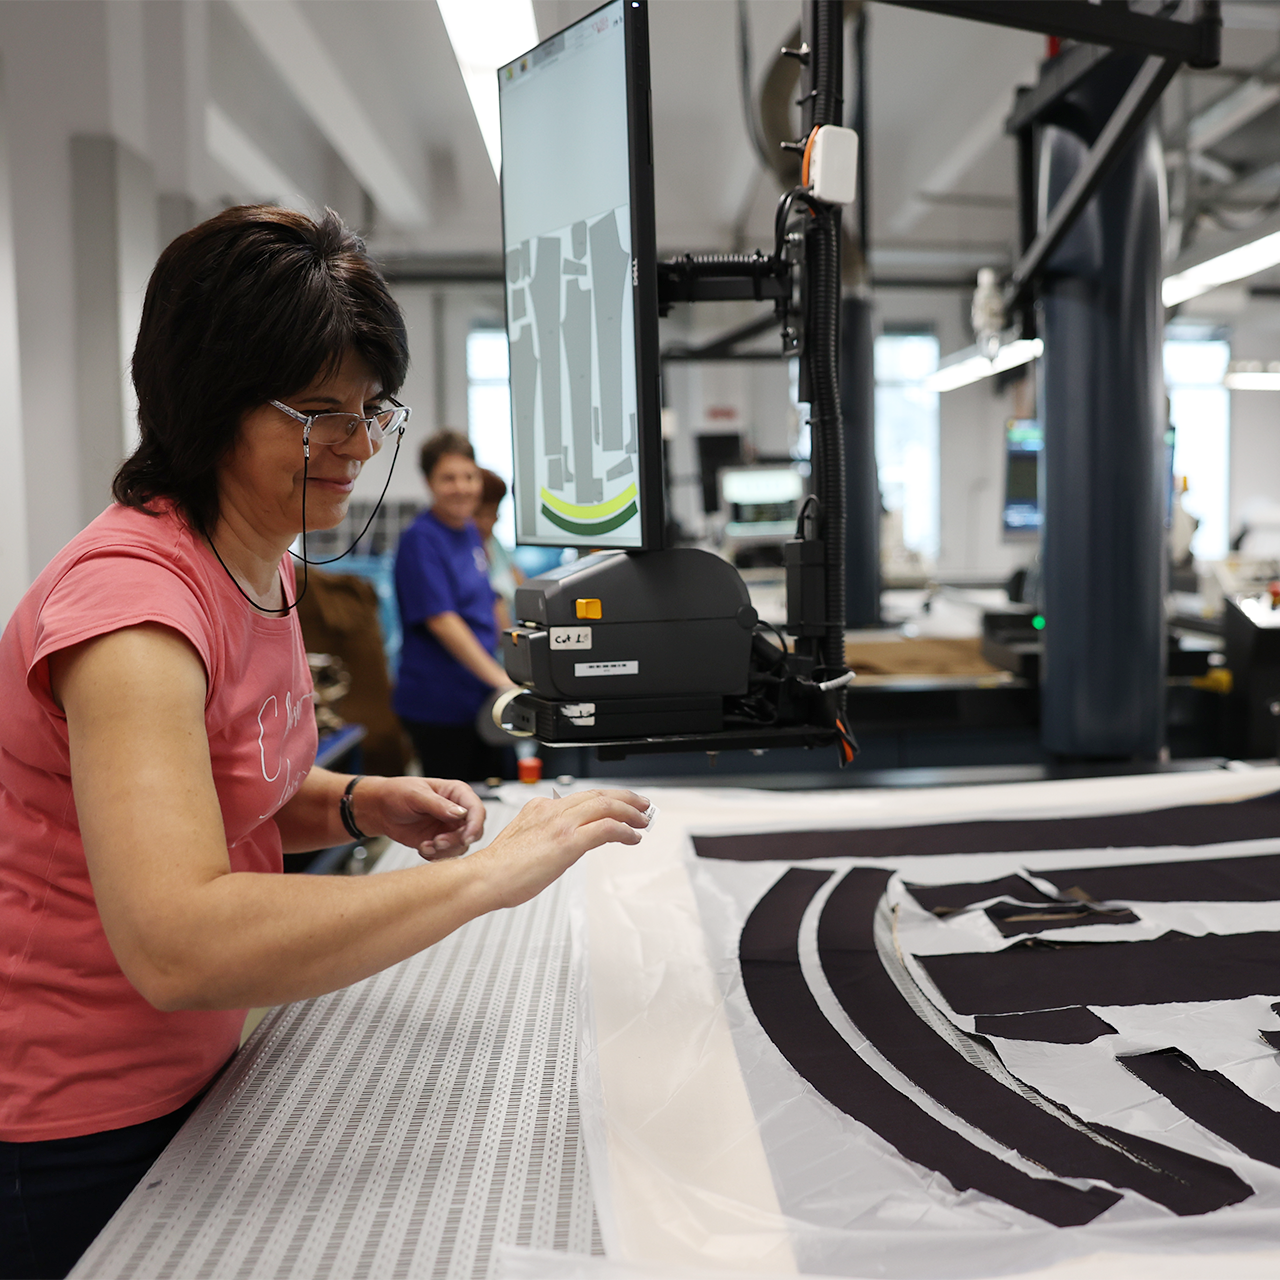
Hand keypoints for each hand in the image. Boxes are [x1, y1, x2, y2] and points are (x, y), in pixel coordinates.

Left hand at [357, 775, 486, 858]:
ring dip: (444, 850)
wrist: (381, 810)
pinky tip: (422, 847)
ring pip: (461, 846)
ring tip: (425, 845)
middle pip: (473, 831)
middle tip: (438, 842)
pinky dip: (435, 856)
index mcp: (457, 793)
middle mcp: (457, 812)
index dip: (475, 824)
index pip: (476, 809)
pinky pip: (447, 854)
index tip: (466, 837)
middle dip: (457, 840)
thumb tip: (461, 813)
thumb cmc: (397, 793)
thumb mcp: (416, 795)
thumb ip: (439, 805)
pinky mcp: (440, 841)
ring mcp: (449, 828)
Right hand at [468, 789, 650, 909]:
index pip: (581, 797)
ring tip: (643, 820)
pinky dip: (624, 830)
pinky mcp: (567, 841)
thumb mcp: (523, 841)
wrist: (485, 878)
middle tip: (642, 804)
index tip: (618, 805)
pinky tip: (632, 837)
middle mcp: (551, 810)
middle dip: (625, 798)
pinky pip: (605, 828)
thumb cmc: (499, 868)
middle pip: (598, 794)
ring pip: (605, 806)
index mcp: (539, 808)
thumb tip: (562, 844)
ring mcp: (560, 824)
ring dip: (629, 812)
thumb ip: (543, 835)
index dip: (605, 799)